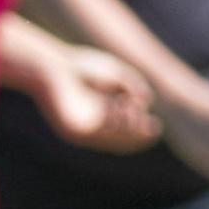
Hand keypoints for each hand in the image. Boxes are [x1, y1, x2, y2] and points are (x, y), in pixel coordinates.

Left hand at [36, 46, 159, 152]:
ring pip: (112, 140)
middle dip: (138, 132)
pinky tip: (116, 105)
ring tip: (127, 104)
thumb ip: (135, 86)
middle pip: (121, 143)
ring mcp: (80, 132)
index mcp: (103, 120)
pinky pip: (99, 132)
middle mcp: (92, 130)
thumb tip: (146, 103)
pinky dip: (112, 120)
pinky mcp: (70, 130)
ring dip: (127, 125)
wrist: (53, 65)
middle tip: (148, 121)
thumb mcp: (117, 75)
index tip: (155, 126)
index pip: (126, 136)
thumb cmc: (83, 67)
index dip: (142, 135)